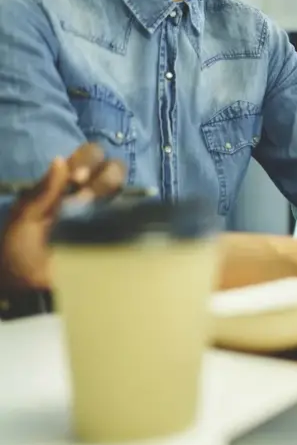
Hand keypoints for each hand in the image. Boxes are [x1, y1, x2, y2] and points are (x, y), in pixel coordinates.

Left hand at [0, 144, 125, 290]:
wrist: (27, 287)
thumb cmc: (19, 250)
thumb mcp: (24, 217)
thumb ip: (42, 190)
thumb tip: (60, 160)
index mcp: (64, 186)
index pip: (88, 156)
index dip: (88, 159)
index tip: (76, 178)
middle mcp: (88, 195)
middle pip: (113, 167)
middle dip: (104, 173)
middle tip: (84, 190)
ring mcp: (104, 215)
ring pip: (124, 186)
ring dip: (111, 188)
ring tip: (93, 205)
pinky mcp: (114, 235)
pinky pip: (130, 216)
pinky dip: (127, 211)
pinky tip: (109, 220)